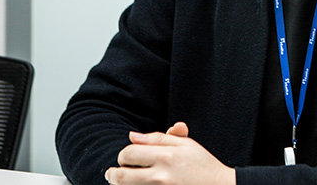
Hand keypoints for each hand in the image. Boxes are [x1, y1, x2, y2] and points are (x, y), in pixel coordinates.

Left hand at [104, 122, 235, 184]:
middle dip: (114, 173)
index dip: (124, 155)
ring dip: (119, 184)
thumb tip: (132, 136)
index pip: (129, 153)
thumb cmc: (203, 165)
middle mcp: (160, 176)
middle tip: (113, 173)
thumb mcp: (186, 145)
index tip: (127, 158)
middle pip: (121, 176)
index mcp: (166, 156)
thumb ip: (158, 138)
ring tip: (119, 181)